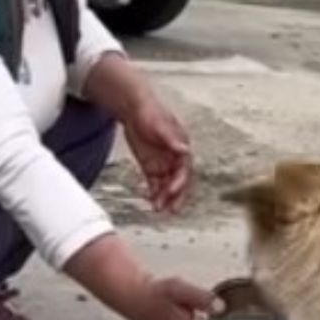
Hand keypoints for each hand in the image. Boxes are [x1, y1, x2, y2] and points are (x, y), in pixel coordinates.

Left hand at [123, 96, 191, 213]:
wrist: (134, 109)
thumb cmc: (150, 113)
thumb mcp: (159, 125)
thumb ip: (171, 139)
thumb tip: (184, 149)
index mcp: (181, 149)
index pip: (184, 170)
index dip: (180, 182)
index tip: (172, 191)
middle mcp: (174, 159)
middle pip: (178, 182)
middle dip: (176, 196)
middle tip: (171, 210)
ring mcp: (163, 164)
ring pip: (166, 185)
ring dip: (164, 198)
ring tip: (157, 209)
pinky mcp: (151, 167)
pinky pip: (154, 183)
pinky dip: (153, 193)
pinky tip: (150, 201)